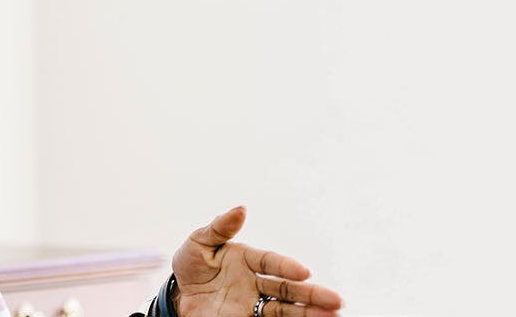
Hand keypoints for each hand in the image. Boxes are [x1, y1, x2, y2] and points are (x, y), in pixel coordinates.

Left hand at [169, 206, 342, 316]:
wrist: (179, 296)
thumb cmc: (191, 265)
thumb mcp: (198, 242)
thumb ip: (219, 227)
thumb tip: (241, 208)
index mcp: (247, 258)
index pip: (270, 262)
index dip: (286, 266)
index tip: (304, 272)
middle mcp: (255, 281)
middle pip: (287, 288)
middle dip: (312, 295)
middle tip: (337, 302)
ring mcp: (253, 303)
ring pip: (285, 309)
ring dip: (308, 312)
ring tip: (333, 316)